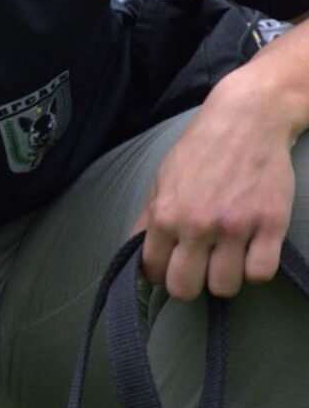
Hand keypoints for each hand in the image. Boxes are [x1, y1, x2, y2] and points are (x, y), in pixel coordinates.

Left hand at [134, 71, 297, 300]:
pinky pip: (261, 273)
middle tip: (200, 269)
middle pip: (185, 288)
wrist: (247, 118)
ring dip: (225, 278)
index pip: (152, 271)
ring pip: (225, 286)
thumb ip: (148, 219)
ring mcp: (235, 226)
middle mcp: (197, 224)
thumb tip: (136, 256)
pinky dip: (257, 270)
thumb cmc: (201, 149)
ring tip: (227, 259)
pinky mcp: (271, 223)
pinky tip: (252, 253)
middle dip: (190, 285)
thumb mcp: (162, 180)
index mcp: (165, 215)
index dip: (161, 274)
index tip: (171, 267)